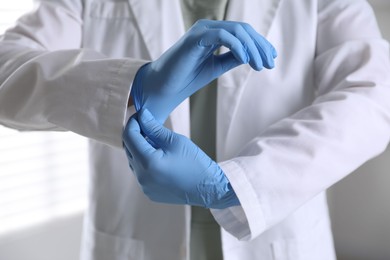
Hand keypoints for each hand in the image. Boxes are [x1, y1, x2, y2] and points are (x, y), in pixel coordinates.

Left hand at [122, 108, 239, 208]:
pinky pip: (140, 173)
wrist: (208, 188)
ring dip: (139, 149)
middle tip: (147, 125)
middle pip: (128, 149)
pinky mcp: (149, 192)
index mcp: (148, 162)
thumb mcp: (175, 141)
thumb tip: (142, 115)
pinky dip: (145, 163)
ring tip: (155, 142)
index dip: (133, 123)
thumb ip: (154, 128)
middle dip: (135, 135)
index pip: (129, 137)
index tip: (140, 115)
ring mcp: (144, 187)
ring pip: (133, 161)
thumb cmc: (195, 162)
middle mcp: (142, 177)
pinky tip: (159, 158)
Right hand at [131, 19, 276, 122]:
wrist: (164, 87)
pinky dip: (237, 47)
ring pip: (236, 31)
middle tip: (270, 64)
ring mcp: (201, 31)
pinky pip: (222, 36)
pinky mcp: (195, 38)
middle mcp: (208, 28)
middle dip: (260, 47)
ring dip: (252, 48)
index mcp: (213, 33)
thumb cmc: (187, 77)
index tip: (271, 59)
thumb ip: (232, 58)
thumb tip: (251, 55)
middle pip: (243, 30)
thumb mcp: (216, 67)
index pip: (243, 33)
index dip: (260, 44)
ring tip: (260, 66)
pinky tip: (245, 60)